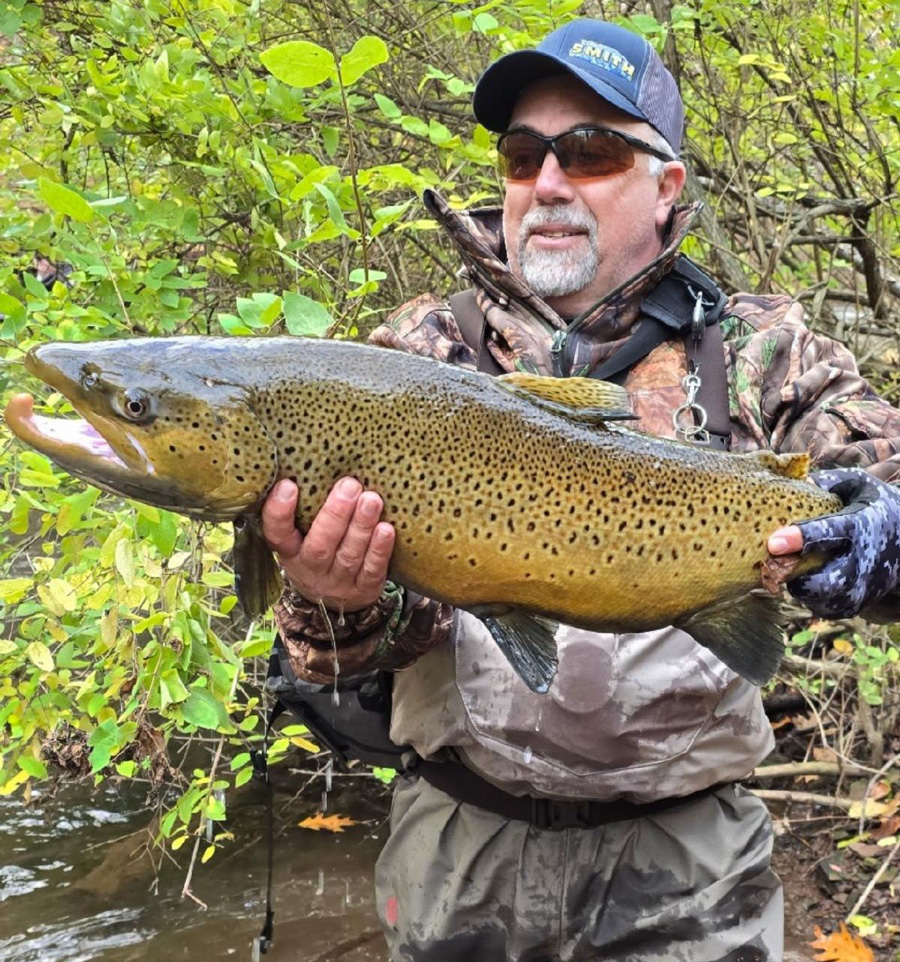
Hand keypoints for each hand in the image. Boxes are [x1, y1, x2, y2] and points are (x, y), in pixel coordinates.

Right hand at [261, 477, 395, 612]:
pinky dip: (380, 550)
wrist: (335, 598)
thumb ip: (307, 507)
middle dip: (335, 514)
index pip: (277, 533)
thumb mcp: (302, 534)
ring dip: (361, 526)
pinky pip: (372, 570)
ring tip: (372, 500)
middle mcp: (310, 568)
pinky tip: (386, 529)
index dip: (279, 511)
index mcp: (290, 550)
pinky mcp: (364, 590)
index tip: (288, 485)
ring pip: (348, 555)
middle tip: (350, 485)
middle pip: (320, 545)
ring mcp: (337, 582)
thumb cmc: (318, 548)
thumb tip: (318, 461)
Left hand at [767, 468, 899, 617]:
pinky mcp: (858, 603)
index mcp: (861, 526)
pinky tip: (804, 581)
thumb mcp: (856, 484)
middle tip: (774, 562)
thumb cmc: (871, 505)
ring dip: (799, 588)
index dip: (800, 538)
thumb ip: (826, 482)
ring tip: (789, 569)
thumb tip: (794, 481)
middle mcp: (863, 561)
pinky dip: (811, 600)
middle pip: (826, 581)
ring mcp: (863, 587)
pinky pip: (827, 610)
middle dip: (795, 575)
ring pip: (823, 601)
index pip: (830, 533)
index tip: (773, 543)